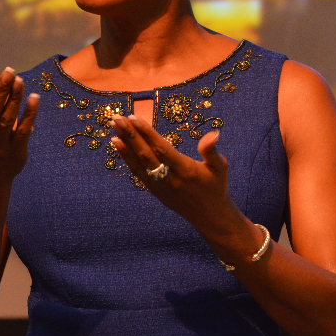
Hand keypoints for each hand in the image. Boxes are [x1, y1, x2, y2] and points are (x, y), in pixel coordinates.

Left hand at [108, 114, 230, 225]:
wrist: (210, 217)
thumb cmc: (216, 187)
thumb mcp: (220, 168)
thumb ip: (212, 151)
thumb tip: (213, 133)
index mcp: (186, 171)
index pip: (162, 149)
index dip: (147, 134)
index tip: (134, 118)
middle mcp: (169, 179)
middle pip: (145, 155)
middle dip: (130, 135)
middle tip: (117, 118)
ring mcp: (159, 187)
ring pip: (138, 163)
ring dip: (125, 144)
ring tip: (114, 127)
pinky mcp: (154, 191)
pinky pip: (137, 172)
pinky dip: (126, 158)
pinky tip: (118, 144)